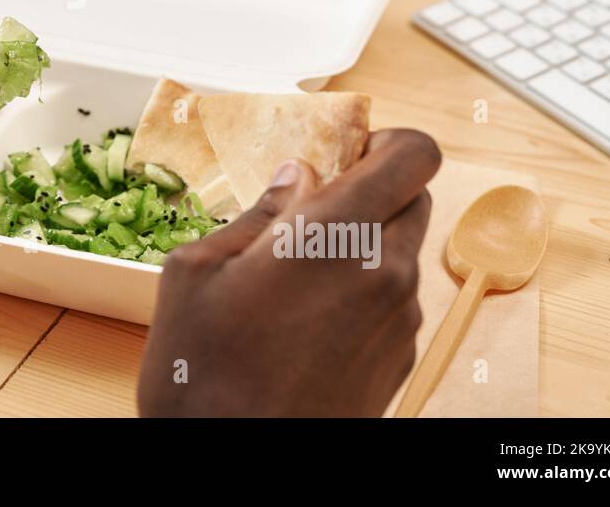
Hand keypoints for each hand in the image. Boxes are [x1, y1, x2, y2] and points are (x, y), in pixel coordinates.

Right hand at [136, 129, 440, 416]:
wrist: (231, 468)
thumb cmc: (203, 378)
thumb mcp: (196, 272)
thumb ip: (255, 213)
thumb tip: (293, 179)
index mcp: (337, 236)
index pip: (413, 155)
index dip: (386, 141)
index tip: (346, 150)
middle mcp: (384, 273)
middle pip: (413, 198)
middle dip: (369, 189)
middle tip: (310, 208)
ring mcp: (400, 322)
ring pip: (401, 250)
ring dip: (362, 243)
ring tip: (294, 274)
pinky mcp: (400, 362)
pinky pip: (393, 300)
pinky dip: (362, 290)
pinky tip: (305, 319)